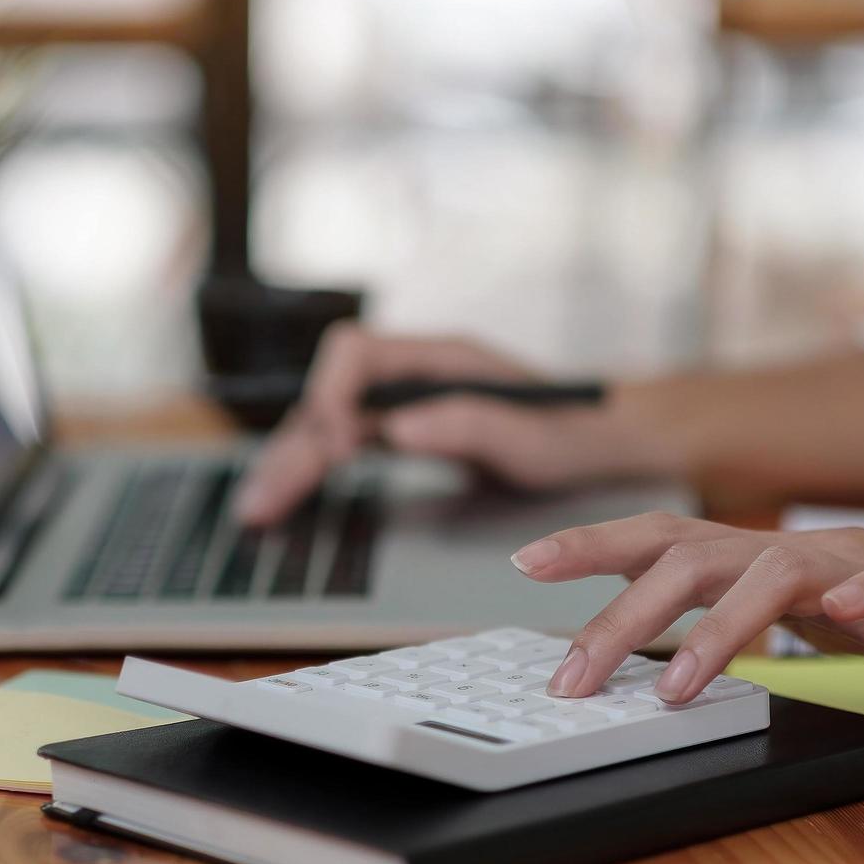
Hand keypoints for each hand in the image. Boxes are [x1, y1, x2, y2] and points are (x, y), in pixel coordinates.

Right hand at [233, 323, 670, 525]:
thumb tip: (394, 429)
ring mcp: (405, 400)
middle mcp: (414, 372)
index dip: (332, 398)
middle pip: (328, 394)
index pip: (355, 354)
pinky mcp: (402, 430)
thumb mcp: (531, 439)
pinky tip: (288, 496)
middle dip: (294, 446)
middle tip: (263, 505)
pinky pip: (341, 441)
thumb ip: (466, 425)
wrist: (606, 444)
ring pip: (327, 420)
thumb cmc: (575, 436)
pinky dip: (312, 468)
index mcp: (440, 357)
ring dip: (291, 460)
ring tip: (256, 510)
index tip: (337, 451)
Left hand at [514, 513, 863, 701]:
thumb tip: (648, 647)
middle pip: (694, 559)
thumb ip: (729, 623)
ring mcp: (858, 563)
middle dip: (623, 615)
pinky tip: (847, 611)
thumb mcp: (795, 617)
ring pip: (778, 573)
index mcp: (757, 558)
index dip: (593, 544)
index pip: (658, 540)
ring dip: (722, 628)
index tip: (527, 561)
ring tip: (681, 684)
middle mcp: (794, 552)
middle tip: (573, 673)